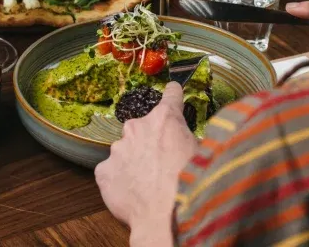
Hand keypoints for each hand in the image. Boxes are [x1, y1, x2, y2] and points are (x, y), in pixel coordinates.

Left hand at [95, 83, 196, 246]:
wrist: (166, 218)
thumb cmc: (190, 186)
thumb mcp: (204, 155)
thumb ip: (195, 140)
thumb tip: (200, 139)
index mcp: (165, 119)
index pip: (171, 96)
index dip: (173, 94)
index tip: (172, 90)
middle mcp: (137, 127)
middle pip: (144, 128)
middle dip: (151, 141)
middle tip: (163, 164)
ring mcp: (118, 149)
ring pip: (126, 150)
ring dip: (135, 161)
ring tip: (149, 184)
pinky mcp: (104, 171)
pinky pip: (111, 171)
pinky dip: (120, 179)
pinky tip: (133, 193)